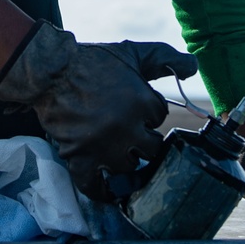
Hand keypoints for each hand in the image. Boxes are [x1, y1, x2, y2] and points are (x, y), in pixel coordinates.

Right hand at [0, 21, 197, 199]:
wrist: (51, 71)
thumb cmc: (93, 60)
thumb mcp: (132, 52)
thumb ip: (165, 57)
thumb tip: (194, 67)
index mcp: (141, 101)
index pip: (159, 117)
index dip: (150, 112)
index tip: (138, 107)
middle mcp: (125, 127)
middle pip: (151, 148)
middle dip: (145, 140)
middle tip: (134, 133)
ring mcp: (102, 145)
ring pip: (129, 167)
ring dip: (127, 160)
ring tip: (120, 150)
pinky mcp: (79, 156)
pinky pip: (93, 185)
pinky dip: (100, 191)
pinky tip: (108, 190)